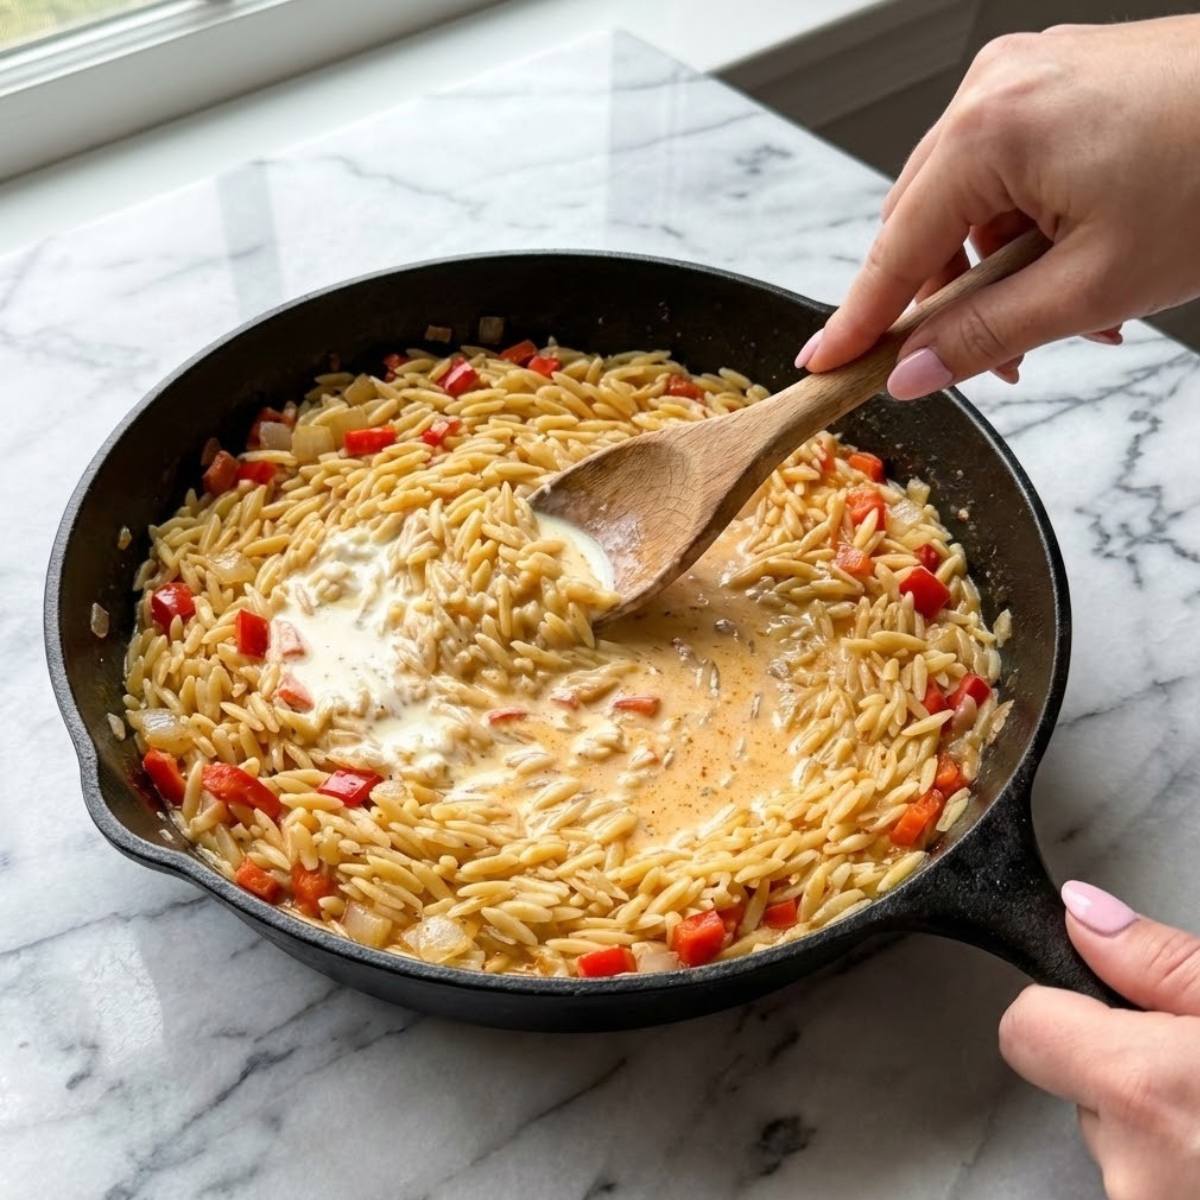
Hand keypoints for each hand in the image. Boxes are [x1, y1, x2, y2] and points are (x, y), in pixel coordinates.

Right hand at [798, 17, 1199, 397]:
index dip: (857, 319)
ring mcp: (1026, 75)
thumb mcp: (1094, 286)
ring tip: (1062, 320)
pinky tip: (1073, 267)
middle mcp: (994, 88)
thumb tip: (915, 373)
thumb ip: (988, 337)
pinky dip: (1024, 230)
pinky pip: (1006, 170)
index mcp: (989, 129)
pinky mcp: (1057, 78)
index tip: (821, 363)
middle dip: (947, 300)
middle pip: (922, 223)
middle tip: (982, 360)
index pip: (893, 249)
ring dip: (995, 271)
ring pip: (965, 202)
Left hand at [999, 881, 1199, 1199]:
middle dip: (1131, 1077)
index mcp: (1143, 1093)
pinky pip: (1149, 1182)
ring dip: (1164, 1129)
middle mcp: (1132, 1175)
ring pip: (1122, 1147)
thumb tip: (1082, 914)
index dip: (1064, 1009)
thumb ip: (1161, 963)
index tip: (1112, 1010)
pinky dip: (1181, 1168)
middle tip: (1197, 1070)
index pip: (1025, 1028)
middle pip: (1078, 1091)